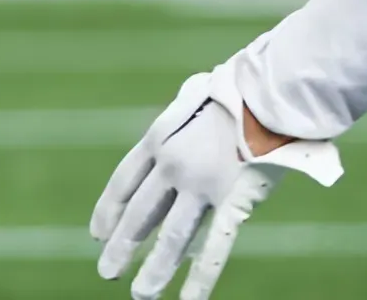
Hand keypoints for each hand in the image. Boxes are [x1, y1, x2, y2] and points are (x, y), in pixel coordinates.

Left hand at [91, 65, 341, 299]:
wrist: (269, 90)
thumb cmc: (239, 88)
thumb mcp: (194, 99)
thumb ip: (182, 124)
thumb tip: (182, 131)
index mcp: (159, 139)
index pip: (123, 182)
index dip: (109, 210)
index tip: (97, 233)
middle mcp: (172, 166)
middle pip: (140, 215)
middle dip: (122, 246)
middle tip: (107, 271)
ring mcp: (200, 187)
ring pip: (172, 239)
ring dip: (154, 271)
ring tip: (140, 295)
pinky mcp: (233, 203)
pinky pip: (215, 250)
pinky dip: (200, 280)